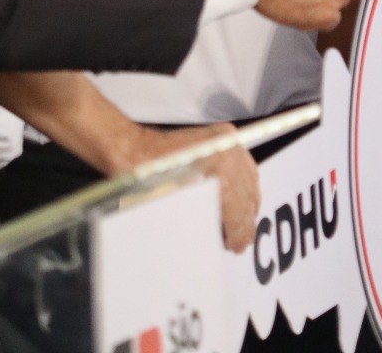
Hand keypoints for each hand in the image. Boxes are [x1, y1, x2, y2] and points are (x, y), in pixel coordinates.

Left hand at [129, 121, 259, 253]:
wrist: (131, 148)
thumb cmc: (145, 179)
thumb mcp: (174, 208)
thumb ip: (201, 220)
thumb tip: (219, 238)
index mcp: (217, 168)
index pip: (236, 207)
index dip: (238, 231)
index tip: (236, 246)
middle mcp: (227, 150)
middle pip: (246, 193)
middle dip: (245, 220)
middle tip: (242, 241)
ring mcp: (226, 140)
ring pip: (250, 177)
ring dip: (248, 201)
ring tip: (243, 223)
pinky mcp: (222, 135)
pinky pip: (244, 163)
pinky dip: (245, 182)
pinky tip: (241, 197)